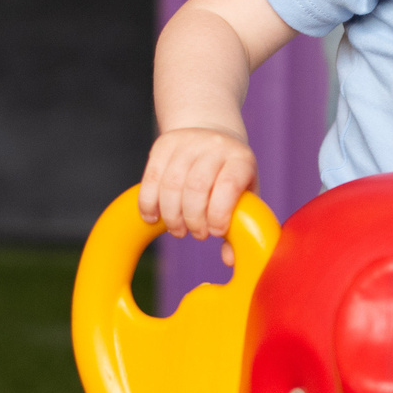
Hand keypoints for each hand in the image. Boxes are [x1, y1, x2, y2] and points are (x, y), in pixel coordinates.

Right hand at [140, 127, 257, 266]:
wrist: (211, 133)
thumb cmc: (229, 175)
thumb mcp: (244, 194)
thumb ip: (239, 224)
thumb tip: (229, 259)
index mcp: (240, 159)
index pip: (228, 186)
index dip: (219, 214)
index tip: (214, 232)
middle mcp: (214, 146)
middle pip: (196, 187)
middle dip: (193, 219)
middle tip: (195, 235)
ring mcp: (187, 142)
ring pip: (171, 184)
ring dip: (171, 215)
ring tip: (178, 230)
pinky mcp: (163, 144)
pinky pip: (150, 178)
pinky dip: (148, 203)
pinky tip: (153, 218)